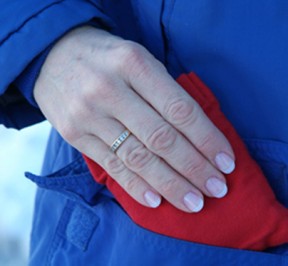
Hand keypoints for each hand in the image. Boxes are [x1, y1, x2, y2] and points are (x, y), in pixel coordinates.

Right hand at [34, 26, 234, 211]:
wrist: (53, 55)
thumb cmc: (106, 58)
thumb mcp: (138, 58)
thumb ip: (163, 91)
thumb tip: (196, 134)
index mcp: (133, 64)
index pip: (180, 110)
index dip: (207, 139)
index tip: (226, 162)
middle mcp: (109, 89)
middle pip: (161, 138)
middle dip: (194, 167)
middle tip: (217, 188)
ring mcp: (88, 114)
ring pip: (137, 157)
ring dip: (169, 184)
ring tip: (193, 202)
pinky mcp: (74, 134)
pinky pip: (110, 165)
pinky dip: (136, 186)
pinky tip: (156, 200)